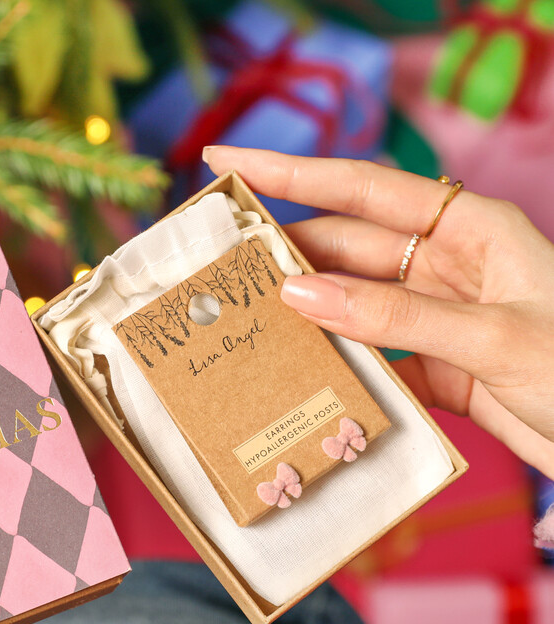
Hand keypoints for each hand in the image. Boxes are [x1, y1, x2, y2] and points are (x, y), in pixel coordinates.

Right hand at [204, 147, 553, 479]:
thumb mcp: (492, 335)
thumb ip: (395, 317)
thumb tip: (302, 295)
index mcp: (470, 229)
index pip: (362, 189)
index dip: (291, 174)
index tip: (228, 162)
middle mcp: (448, 266)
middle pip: (345, 247)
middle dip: (283, 249)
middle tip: (220, 261)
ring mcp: (436, 318)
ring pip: (351, 304)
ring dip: (303, 312)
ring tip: (244, 317)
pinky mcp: (433, 368)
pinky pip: (370, 358)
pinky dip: (337, 367)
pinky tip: (299, 373)